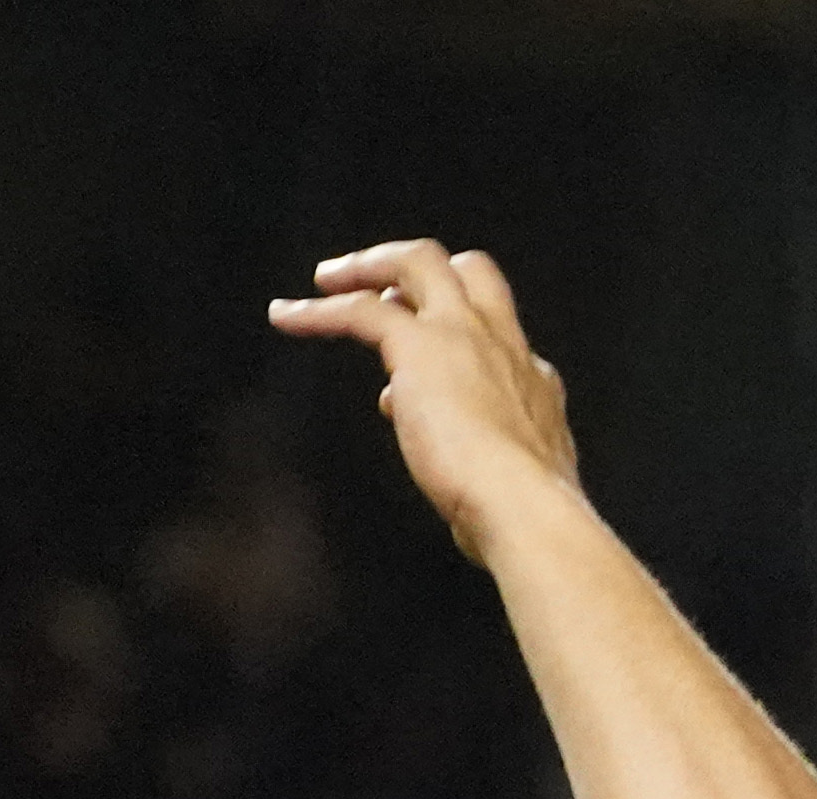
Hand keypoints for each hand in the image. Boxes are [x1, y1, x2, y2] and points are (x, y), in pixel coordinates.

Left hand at [264, 242, 580, 565]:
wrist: (524, 509)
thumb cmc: (521, 517)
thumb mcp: (506, 487)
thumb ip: (476, 468)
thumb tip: (445, 472)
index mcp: (531, 383)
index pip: (495, 339)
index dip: (459, 345)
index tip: (421, 378)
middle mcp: (502, 346)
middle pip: (470, 271)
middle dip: (426, 272)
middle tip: (382, 283)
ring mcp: (462, 337)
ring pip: (417, 263)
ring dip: (368, 267)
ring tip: (326, 281)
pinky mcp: (418, 346)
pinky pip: (359, 310)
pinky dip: (317, 312)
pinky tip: (285, 318)